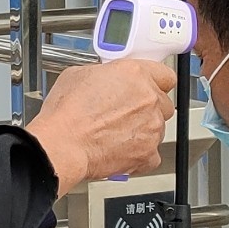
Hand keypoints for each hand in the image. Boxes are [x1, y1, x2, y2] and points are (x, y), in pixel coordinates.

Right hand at [23, 58, 178, 193]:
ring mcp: (152, 127)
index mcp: (135, 74)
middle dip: (148, 108)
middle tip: (126, 112)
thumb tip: (107, 79)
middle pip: (163, 103)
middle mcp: (148, 99)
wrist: (63, 145)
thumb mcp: (79, 74)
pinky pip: (152, 154)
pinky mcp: (148, 153)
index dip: (156, 82)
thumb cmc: (66, 113)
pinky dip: (139, 154)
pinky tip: (120, 149)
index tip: (150, 87)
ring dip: (143, 130)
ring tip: (117, 133)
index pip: (165, 75)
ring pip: (158, 128)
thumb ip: (105, 75)